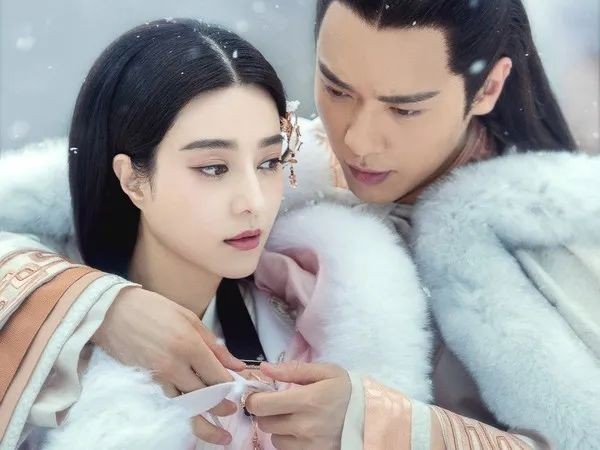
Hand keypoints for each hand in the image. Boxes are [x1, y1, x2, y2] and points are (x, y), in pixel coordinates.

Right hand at [92, 286, 244, 444]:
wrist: (113, 312)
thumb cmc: (154, 309)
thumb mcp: (190, 319)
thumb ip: (215, 345)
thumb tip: (237, 366)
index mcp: (190, 346)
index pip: (217, 377)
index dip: (231, 387)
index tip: (239, 389)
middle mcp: (175, 366)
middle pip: (204, 396)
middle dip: (221, 407)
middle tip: (232, 410)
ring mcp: (159, 377)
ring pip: (186, 407)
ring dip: (204, 421)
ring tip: (219, 434)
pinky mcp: (148, 383)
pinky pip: (170, 402)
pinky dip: (184, 412)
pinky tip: (193, 417)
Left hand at [245, 361, 351, 449]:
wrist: (371, 419)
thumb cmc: (347, 392)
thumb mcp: (325, 372)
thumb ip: (292, 369)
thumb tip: (264, 368)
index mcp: (307, 400)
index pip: (262, 405)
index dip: (254, 398)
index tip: (260, 394)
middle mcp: (304, 426)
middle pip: (264, 422)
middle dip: (267, 412)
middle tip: (279, 404)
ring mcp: (308, 445)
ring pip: (273, 438)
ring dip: (278, 428)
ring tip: (294, 418)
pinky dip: (288, 441)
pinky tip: (301, 432)